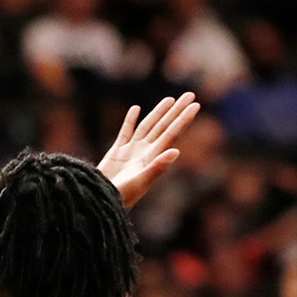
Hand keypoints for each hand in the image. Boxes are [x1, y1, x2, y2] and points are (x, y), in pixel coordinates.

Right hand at [97, 92, 200, 207]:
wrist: (101, 202)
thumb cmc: (122, 196)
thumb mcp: (141, 182)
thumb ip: (158, 167)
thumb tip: (176, 151)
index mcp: (153, 157)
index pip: (172, 133)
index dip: (183, 118)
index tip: (195, 105)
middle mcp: (145, 152)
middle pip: (164, 126)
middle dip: (176, 110)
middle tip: (190, 94)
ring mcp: (132, 151)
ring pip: (148, 126)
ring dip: (158, 113)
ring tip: (169, 99)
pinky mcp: (117, 152)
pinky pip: (126, 132)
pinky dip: (131, 120)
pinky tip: (136, 109)